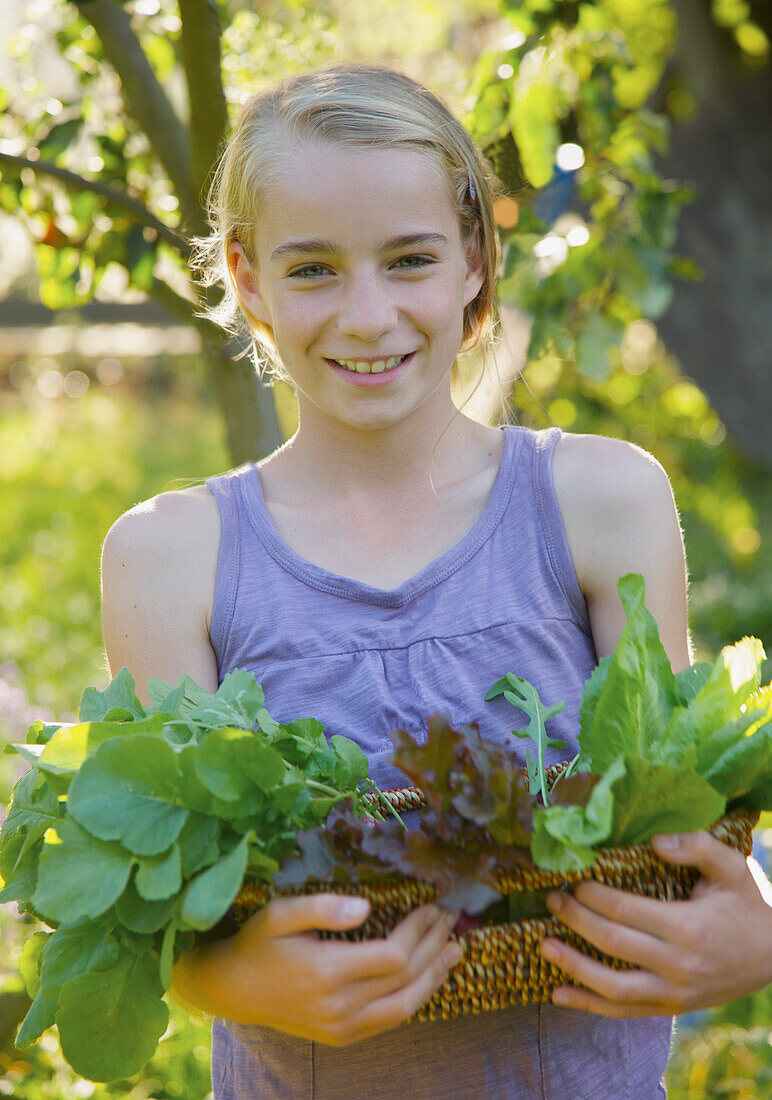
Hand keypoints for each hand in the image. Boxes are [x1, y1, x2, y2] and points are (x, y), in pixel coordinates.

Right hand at [197, 893, 462, 1044]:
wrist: (231, 989)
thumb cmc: (257, 943)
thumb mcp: (280, 914)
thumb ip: (322, 907)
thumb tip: (366, 906)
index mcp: (327, 971)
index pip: (393, 956)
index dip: (419, 932)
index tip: (432, 907)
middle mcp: (338, 1006)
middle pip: (405, 980)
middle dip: (434, 947)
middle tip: (452, 921)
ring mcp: (340, 1027)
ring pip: (404, 1007)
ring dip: (434, 978)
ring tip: (455, 952)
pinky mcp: (340, 1036)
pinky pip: (388, 1021)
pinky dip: (413, 999)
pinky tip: (425, 979)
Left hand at [537, 830, 771, 1016]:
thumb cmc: (745, 905)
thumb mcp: (732, 867)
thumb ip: (697, 846)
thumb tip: (655, 841)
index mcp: (687, 927)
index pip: (625, 911)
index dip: (592, 895)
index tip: (572, 878)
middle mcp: (677, 965)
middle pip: (611, 943)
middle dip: (574, 919)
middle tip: (551, 899)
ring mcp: (672, 992)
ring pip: (612, 987)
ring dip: (572, 967)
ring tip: (542, 944)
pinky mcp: (670, 1008)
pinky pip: (623, 1011)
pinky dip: (588, 1005)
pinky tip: (558, 994)